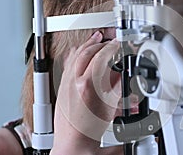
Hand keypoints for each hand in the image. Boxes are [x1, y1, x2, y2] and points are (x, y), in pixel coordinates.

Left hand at [51, 31, 120, 154]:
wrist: (74, 142)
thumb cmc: (90, 130)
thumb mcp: (111, 106)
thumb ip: (117, 85)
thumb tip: (120, 73)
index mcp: (87, 86)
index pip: (101, 57)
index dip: (111, 47)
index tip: (117, 43)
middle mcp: (73, 82)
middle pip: (86, 52)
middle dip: (99, 42)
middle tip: (108, 40)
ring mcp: (66, 83)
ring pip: (74, 55)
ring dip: (86, 45)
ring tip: (94, 39)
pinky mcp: (62, 87)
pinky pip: (67, 64)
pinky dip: (75, 54)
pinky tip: (79, 52)